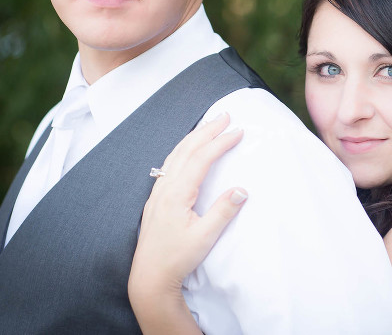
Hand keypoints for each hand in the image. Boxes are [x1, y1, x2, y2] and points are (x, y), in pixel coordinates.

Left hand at [129, 113, 246, 326]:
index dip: (220, 143)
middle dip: (207, 130)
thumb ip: (223, 212)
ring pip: (176, 155)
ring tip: (210, 125)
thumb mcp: (205, 238)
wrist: (149, 277)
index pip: (201, 159)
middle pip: (187, 150)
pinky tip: (188, 150)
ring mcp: (158, 192)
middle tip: (225, 115)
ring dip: (194, 137)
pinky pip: (170, 164)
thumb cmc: (177, 259)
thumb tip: (241, 189)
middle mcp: (165, 188)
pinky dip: (183, 149)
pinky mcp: (157, 199)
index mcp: (176, 194)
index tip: (238, 131)